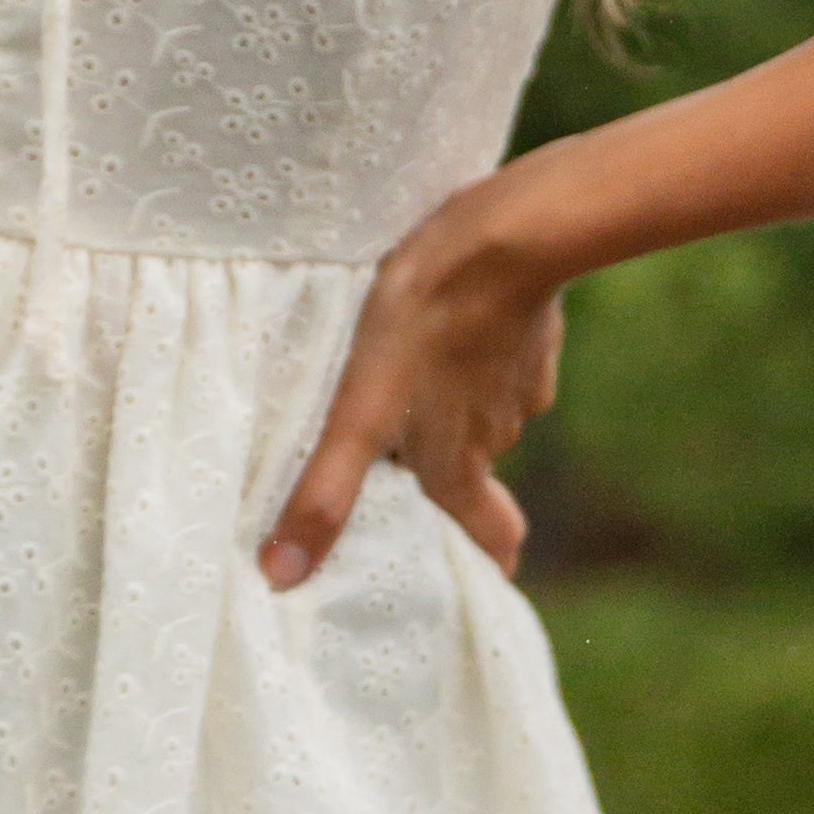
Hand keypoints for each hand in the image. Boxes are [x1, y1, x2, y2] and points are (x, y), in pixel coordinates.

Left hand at [260, 170, 565, 590]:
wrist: (504, 236)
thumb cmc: (423, 322)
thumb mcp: (357, 411)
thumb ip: (324, 493)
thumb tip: (282, 577)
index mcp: (456, 464)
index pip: (492, 537)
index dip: (488, 557)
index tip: (485, 571)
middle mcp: (496, 434)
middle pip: (469, 469)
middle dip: (439, 468)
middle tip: (396, 455)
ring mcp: (520, 380)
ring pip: (479, 409)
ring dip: (448, 403)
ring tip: (403, 375)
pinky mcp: (531, 330)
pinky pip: (497, 355)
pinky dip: (470, 350)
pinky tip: (439, 322)